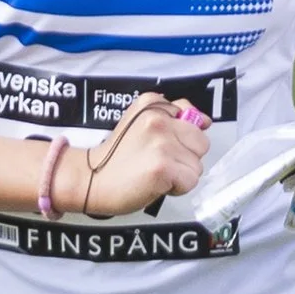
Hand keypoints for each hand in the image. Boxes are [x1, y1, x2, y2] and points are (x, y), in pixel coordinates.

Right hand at [75, 93, 207, 214]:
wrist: (90, 179)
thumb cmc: (116, 157)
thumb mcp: (141, 124)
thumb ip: (172, 117)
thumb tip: (204, 121)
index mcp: (153, 105)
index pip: (193, 117)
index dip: (183, 137)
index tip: (164, 145)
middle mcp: (158, 119)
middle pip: (200, 143)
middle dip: (186, 157)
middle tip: (159, 161)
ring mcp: (162, 143)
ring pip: (197, 165)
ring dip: (181, 174)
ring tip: (156, 173)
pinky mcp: (163, 167)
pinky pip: (190, 181)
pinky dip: (177, 188)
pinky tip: (156, 183)